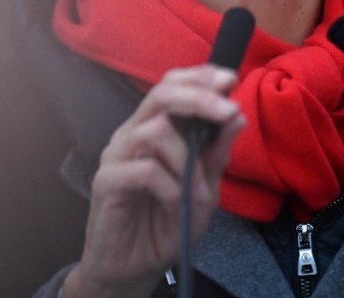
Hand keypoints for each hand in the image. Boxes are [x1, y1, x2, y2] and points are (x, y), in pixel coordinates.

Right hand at [63, 66, 245, 297]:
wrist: (136, 267)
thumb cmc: (167, 223)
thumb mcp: (204, 189)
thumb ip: (217, 153)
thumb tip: (237, 116)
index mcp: (154, 128)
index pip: (172, 85)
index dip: (199, 76)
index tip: (229, 79)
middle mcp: (132, 133)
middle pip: (161, 94)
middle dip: (200, 98)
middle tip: (228, 111)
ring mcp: (117, 155)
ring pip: (155, 130)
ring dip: (187, 158)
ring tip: (196, 189)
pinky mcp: (106, 182)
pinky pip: (144, 170)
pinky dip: (170, 186)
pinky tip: (175, 202)